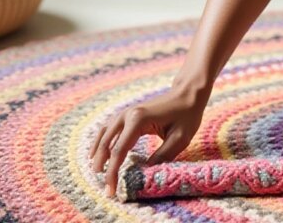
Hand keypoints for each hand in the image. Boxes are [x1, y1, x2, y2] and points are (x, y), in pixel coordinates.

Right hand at [88, 85, 206, 197]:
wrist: (187, 93)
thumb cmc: (186, 115)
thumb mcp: (179, 139)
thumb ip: (161, 156)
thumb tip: (143, 174)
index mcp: (138, 120)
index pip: (119, 151)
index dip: (112, 172)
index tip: (110, 189)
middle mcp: (127, 114)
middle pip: (107, 143)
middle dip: (102, 166)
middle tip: (104, 187)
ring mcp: (126, 113)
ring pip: (104, 134)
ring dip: (98, 153)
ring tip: (96, 171)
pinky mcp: (128, 114)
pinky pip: (109, 129)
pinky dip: (102, 142)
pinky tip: (97, 153)